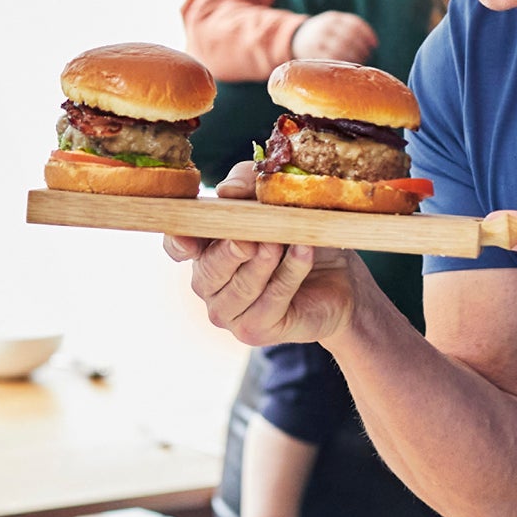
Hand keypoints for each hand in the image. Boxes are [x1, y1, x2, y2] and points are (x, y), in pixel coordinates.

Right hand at [165, 166, 361, 349]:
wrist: (340, 280)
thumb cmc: (298, 236)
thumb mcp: (273, 199)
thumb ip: (247, 185)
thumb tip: (226, 191)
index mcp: (205, 250)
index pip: (177, 247)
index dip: (178, 243)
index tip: (191, 241)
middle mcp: (209, 285)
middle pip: (210, 270)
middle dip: (233, 250)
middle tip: (255, 236)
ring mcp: (229, 313)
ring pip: (242, 287)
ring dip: (266, 260)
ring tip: (284, 239)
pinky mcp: (256, 331)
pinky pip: (272, 299)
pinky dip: (291, 271)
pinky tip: (305, 250)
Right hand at [289, 10, 377, 62]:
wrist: (296, 38)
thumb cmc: (325, 34)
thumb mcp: (335, 23)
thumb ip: (351, 29)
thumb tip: (374, 44)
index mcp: (332, 18)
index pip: (354, 24)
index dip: (367, 35)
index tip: (375, 45)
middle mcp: (324, 27)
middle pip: (349, 38)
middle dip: (362, 49)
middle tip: (367, 56)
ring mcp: (317, 40)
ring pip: (341, 49)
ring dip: (354, 57)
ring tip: (359, 62)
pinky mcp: (311, 54)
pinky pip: (331, 60)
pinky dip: (343, 64)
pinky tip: (349, 67)